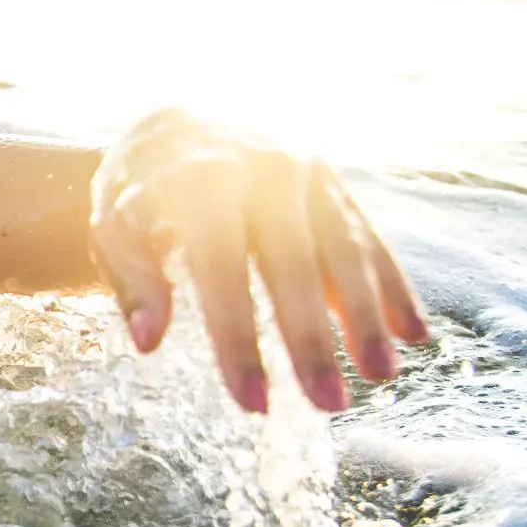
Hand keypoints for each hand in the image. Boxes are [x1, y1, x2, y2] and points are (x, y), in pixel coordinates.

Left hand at [88, 108, 429, 412]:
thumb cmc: (142, 190)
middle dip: (311, 338)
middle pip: (292, 264)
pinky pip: (369, 237)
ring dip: (366, 316)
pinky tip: (411, 335)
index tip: (253, 401)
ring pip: (343, 250)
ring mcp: (306, 172)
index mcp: (197, 179)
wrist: (182, 122)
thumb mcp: (115, 224)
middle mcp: (260, 169)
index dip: (237, 338)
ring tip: (380, 376)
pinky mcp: (335, 182)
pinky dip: (393, 285)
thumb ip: (133, 279)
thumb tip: (148, 341)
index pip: (221, 270)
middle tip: (329, 404)